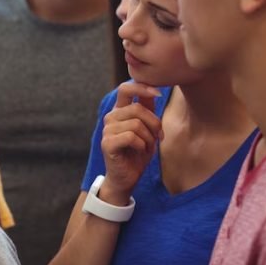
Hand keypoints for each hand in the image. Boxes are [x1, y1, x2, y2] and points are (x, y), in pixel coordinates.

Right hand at [100, 82, 162, 204]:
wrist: (127, 177)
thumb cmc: (137, 152)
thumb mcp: (148, 128)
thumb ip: (148, 110)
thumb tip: (155, 90)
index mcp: (119, 111)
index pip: (125, 88)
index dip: (142, 87)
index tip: (159, 93)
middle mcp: (111, 117)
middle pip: (137, 108)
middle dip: (154, 123)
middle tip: (158, 136)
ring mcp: (107, 130)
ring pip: (136, 124)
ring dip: (148, 137)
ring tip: (147, 146)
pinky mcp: (107, 143)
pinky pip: (131, 137)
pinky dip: (141, 145)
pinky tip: (140, 150)